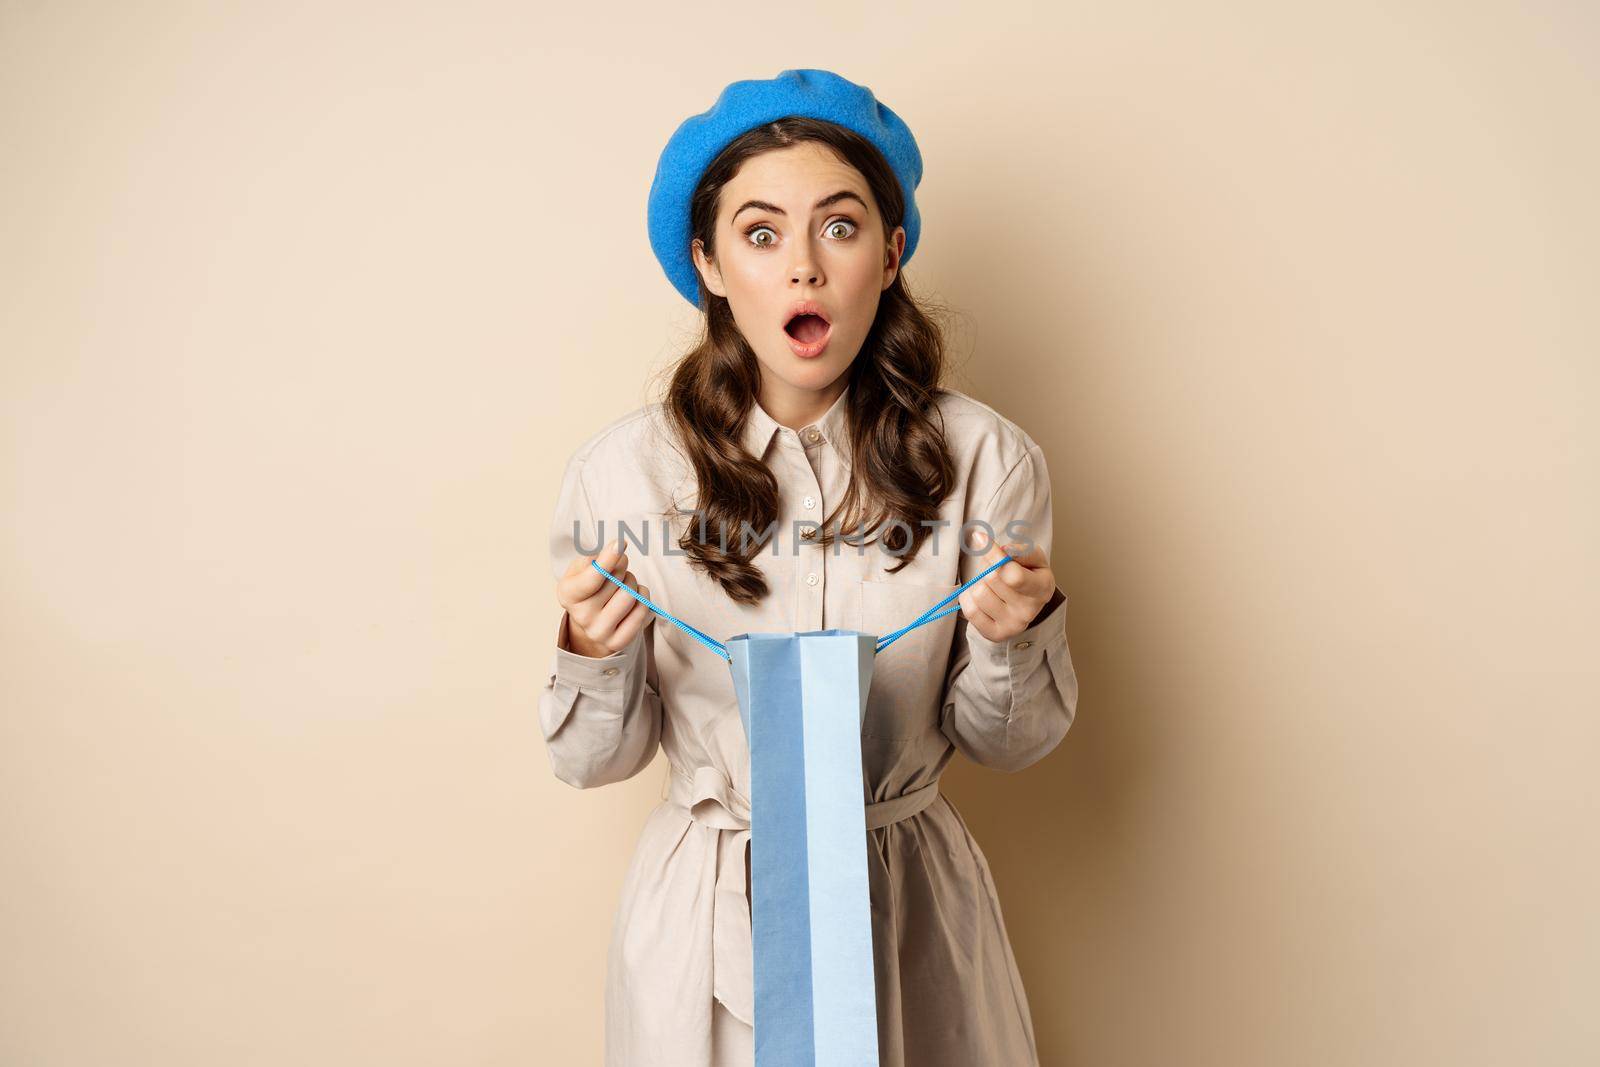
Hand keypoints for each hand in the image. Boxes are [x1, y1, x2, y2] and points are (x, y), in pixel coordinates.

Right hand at [556, 539, 652, 657]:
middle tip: (616, 571)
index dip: (608, 559)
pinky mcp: (618, 642)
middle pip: (616, 580)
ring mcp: (599, 632)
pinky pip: (642, 610)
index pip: (592, 578)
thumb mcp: (581, 568)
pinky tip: (633, 597)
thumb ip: (596, 558)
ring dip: (632, 582)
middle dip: (621, 568)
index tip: (620, 543)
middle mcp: (581, 616)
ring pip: (630, 595)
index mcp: (568, 594)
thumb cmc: (587, 587)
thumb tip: (616, 550)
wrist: (590, 622)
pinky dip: (642, 597)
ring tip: (623, 584)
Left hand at [957, 536, 1057, 642]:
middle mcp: (1028, 611)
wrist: (1027, 603)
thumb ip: (1021, 550)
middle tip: (993, 567)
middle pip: (992, 580)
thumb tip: (1003, 550)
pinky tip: (981, 596)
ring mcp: (1012, 626)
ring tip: (990, 584)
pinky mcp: (995, 635)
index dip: (993, 555)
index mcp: (1042, 589)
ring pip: (978, 594)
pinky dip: (969, 598)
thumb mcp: (1034, 557)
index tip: (979, 538)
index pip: (1012, 574)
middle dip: (988, 566)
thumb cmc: (1029, 575)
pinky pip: (970, 610)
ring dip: (979, 583)